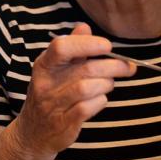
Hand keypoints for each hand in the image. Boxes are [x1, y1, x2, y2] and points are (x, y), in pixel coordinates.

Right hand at [12, 23, 134, 155]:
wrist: (33, 133)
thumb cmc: (49, 95)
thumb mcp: (54, 69)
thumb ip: (71, 47)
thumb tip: (84, 26)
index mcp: (44, 65)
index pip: (61, 47)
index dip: (87, 44)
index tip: (107, 46)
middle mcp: (45, 83)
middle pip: (84, 69)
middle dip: (112, 66)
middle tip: (127, 66)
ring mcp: (53, 104)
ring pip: (87, 88)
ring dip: (106, 84)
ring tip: (109, 83)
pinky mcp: (63, 123)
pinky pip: (88, 108)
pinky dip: (100, 101)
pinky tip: (100, 99)